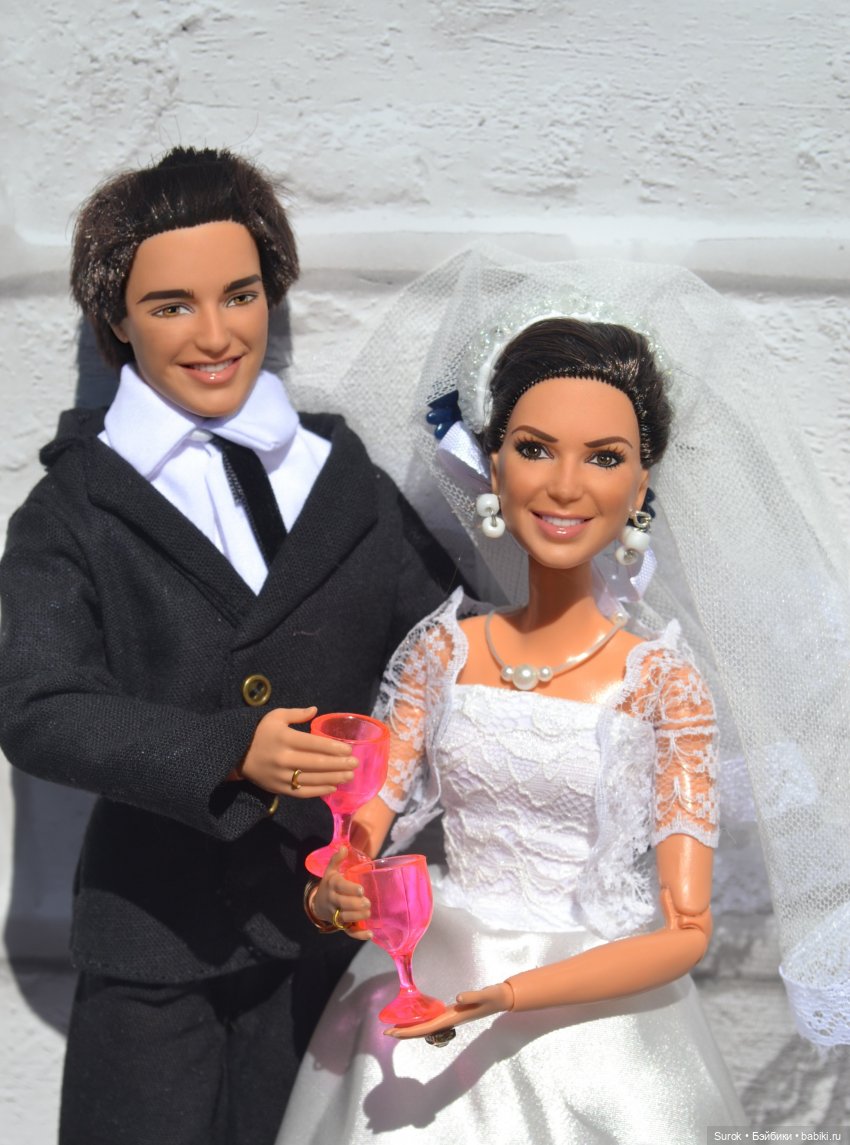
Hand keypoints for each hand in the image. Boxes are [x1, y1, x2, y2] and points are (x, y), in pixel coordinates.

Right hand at [239, 706, 355, 796]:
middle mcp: (283, 757)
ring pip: (312, 779)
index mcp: (284, 737)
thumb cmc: (260, 732)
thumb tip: (316, 710)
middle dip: (339, 764)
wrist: (236, 755)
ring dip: (333, 778)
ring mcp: (281, 775)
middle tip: (356, 764)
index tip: (349, 750)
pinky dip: (319, 791)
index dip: (334, 748)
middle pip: (317, 763)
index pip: (314, 744)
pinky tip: (332, 787)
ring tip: (349, 776)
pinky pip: (302, 792)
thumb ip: (296, 714)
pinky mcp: (278, 788)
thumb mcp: (275, 716)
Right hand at [311, 848, 372, 939]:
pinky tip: (370, 934)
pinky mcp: (340, 925)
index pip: (340, 887)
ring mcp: (335, 914)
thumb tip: (344, 847)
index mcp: (332, 886)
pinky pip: (348, 932)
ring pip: (345, 918)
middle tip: (368, 902)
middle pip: (342, 904)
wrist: (317, 903)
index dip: (349, 889)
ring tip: (368, 914)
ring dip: (357, 917)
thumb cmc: (329, 884)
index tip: (361, 889)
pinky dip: (358, 935)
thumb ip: (337, 860)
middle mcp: (333, 900)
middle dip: (355, 904)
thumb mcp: (330, 871)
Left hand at [385, 982, 512, 1038]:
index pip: (427, 1028)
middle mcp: (449, 1020)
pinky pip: (433, 1020)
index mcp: (453, 1017)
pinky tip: (416, 1019)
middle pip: (423, 1030)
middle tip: (387, 1032)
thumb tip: (458, 998)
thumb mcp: (485, 995)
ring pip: (427, 1027)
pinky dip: (421, 1022)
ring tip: (396, 1027)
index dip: (410, 1031)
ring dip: (412, 1028)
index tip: (394, 1033)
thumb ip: (473, 996)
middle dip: (405, 1032)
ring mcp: (451, 1017)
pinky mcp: (453, 1012)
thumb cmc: (494, 997)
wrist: (502, 999)